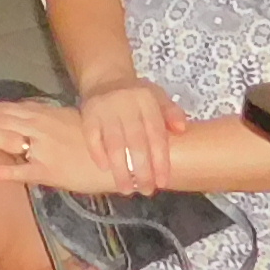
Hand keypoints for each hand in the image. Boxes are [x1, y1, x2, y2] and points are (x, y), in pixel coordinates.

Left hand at [0, 95, 113, 191]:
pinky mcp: (55, 171)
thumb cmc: (99, 141)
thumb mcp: (70, 125)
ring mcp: (46, 149)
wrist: (125, 154)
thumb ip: (46, 123)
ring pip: (8, 137)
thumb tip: (25, 124)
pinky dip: (10, 170)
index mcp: (45, 116)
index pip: (7, 111)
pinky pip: (29, 171)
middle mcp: (42, 127)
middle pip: (0, 120)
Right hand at [68, 77, 183, 192]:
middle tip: (146, 190)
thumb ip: (171, 112)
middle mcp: (127, 103)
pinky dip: (98, 154)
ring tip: (126, 189)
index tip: (162, 182)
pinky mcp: (88, 113)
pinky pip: (92, 137)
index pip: (156, 134)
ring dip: (120, 169)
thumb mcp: (158, 97)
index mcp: (147, 100)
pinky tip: (104, 169)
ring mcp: (106, 108)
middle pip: (136, 142)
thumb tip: (182, 129)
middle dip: (142, 170)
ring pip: (114, 144)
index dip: (160, 160)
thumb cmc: (136, 95)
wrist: (106, 78)